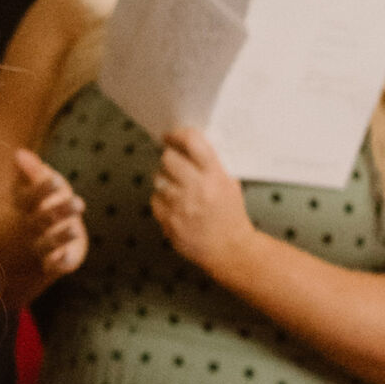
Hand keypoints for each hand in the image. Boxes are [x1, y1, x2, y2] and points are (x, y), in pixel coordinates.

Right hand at [13, 149, 87, 286]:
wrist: (25, 247)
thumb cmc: (35, 208)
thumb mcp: (32, 187)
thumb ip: (29, 170)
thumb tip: (18, 152)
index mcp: (23, 208)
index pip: (29, 198)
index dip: (41, 189)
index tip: (55, 180)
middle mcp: (29, 228)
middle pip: (42, 220)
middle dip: (60, 211)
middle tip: (78, 203)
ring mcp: (38, 246)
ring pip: (48, 243)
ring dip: (60, 237)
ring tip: (74, 230)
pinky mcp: (50, 262)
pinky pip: (53, 265)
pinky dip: (59, 262)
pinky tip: (67, 256)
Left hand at [151, 128, 253, 279]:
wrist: (229, 249)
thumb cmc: (230, 216)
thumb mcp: (229, 183)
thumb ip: (211, 164)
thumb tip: (188, 145)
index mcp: (215, 176)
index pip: (193, 142)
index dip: (178, 135)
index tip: (171, 135)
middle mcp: (197, 188)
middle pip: (168, 158)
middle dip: (169, 158)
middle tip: (174, 163)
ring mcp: (181, 205)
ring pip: (158, 178)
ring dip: (164, 178)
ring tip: (177, 187)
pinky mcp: (169, 220)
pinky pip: (154, 199)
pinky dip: (161, 199)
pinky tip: (174, 204)